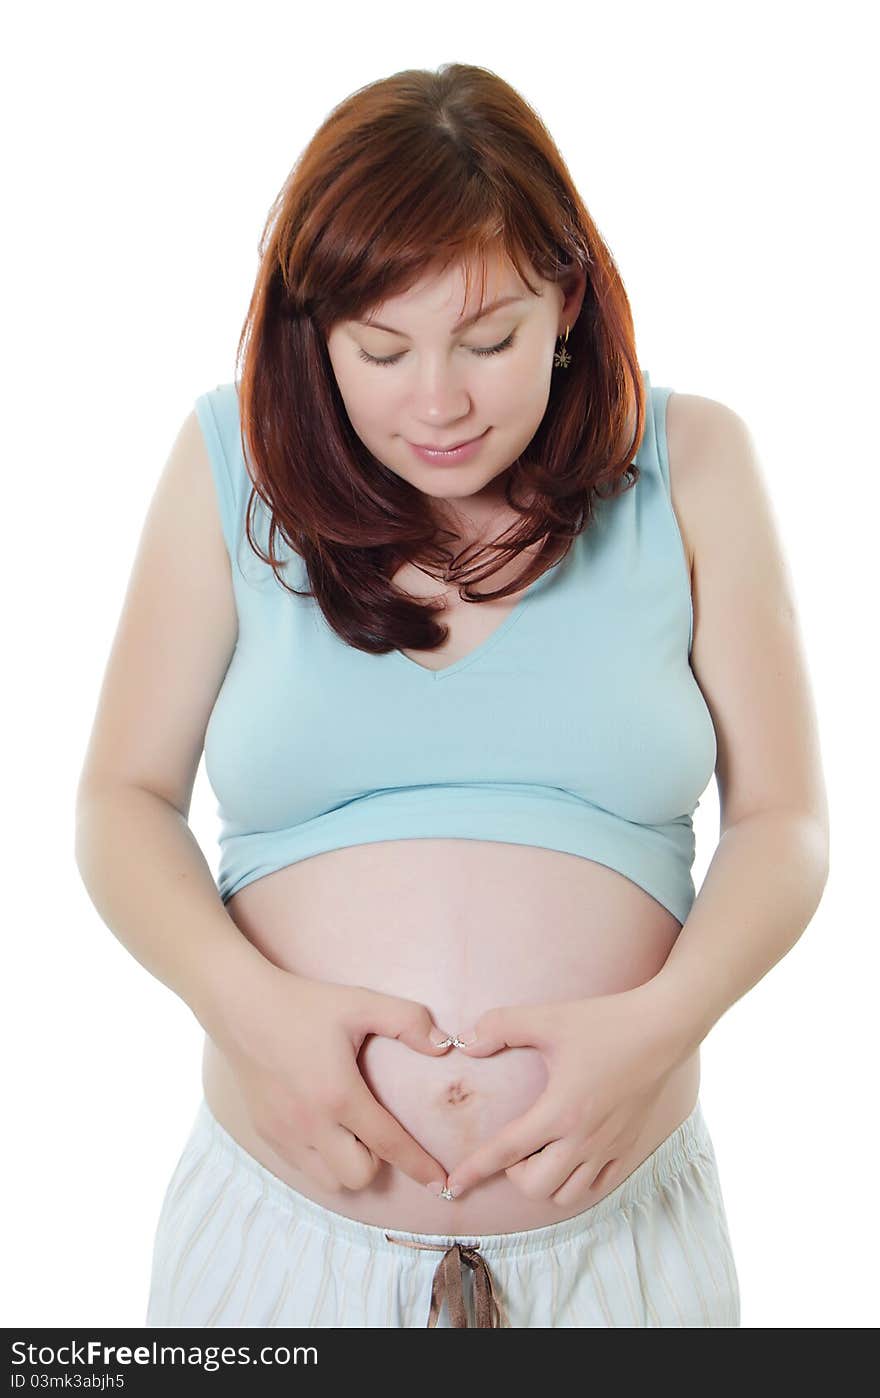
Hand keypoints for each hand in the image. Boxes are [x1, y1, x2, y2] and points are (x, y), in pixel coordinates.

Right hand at [217, 965, 454, 1193]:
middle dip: (377, 1161)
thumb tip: (444, 1046)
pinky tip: (324, 1128)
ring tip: (349, 1131)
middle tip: (375, 1128)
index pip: (388, 1144)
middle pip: (358, 1176)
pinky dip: (321, 1159)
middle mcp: (310, 1123)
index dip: (419, 1166)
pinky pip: (302, 1168)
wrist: (242, 1007)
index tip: (443, 1184)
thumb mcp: (360, 1002)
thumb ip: (408, 1021)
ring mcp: (284, 1133)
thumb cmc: (304, 1004)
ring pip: (328, 1181)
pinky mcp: (266, 1134)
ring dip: (347, 1165)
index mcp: (338, 1095)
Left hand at [445, 983, 683, 1205]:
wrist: (663, 1029)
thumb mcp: (548, 1018)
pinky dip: (577, 1181)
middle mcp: (584, 1138)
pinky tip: (572, 1156)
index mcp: (560, 1111)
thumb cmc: (606, 1022)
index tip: (454, 1184)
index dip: (476, 1169)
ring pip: (567, 1194)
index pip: (506, 1150)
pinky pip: (599, 1186)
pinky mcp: (630, 1148)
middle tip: (516, 1146)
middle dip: (515, 1174)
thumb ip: (502, 1026)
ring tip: (543, 1152)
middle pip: (536, 1186)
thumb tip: (467, 1042)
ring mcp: (610, 1147)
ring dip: (546, 1181)